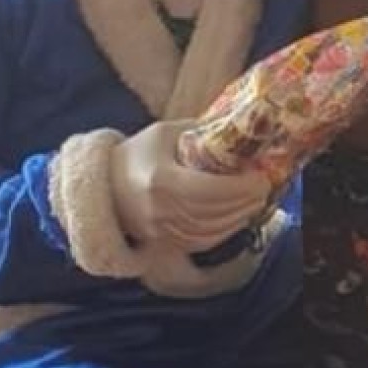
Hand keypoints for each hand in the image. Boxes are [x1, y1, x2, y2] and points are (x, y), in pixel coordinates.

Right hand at [110, 122, 268, 251]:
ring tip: (254, 203)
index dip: (240, 188)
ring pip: (211, 231)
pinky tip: (236, 218)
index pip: (210, 190)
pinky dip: (223, 232)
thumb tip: (240, 125)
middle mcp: (160, 210)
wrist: (102, 185)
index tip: (261, 178)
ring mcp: (161, 230)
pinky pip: (201, 242)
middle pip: (215, 212)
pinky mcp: (163, 242)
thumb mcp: (165, 133)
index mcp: (161, 180)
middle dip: (245, 202)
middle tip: (264, 189)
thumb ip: (201, 131)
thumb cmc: (137, 154)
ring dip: (238, 218)